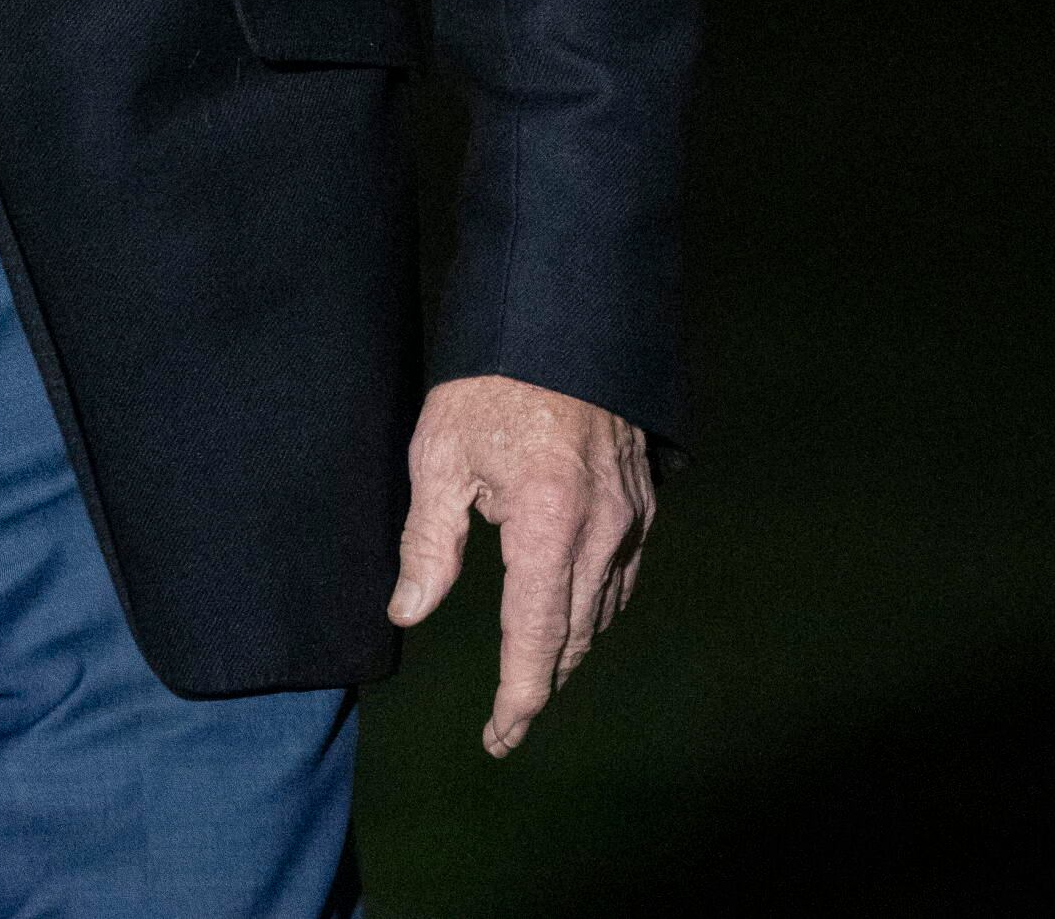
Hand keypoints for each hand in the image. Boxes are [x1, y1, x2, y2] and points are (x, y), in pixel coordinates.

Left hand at [386, 372, 652, 755]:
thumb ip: (429, 541)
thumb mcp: (440, 454)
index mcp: (547, 522)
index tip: (499, 736)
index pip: (536, 636)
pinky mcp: (645, 503)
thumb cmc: (490, 383)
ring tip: (533, 678)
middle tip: (507, 723)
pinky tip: (570, 616)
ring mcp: (632, 517)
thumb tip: (409, 613)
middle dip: (541, 684)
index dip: (519, 696)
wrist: (563, 318)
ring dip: (568, 651)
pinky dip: (594, 609)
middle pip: (574, 634)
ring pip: (602, 610)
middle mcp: (602, 530)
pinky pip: (622, 577)